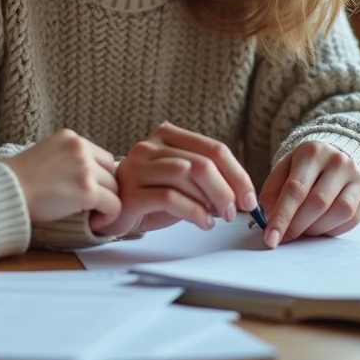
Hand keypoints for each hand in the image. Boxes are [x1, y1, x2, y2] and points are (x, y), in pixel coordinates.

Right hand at [4, 130, 120, 223]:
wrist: (5, 193)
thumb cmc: (18, 181)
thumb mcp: (45, 155)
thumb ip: (68, 159)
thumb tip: (91, 176)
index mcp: (70, 137)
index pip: (101, 157)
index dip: (98, 177)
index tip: (85, 192)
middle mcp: (80, 147)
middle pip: (111, 171)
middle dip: (104, 189)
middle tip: (89, 205)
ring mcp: (85, 168)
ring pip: (114, 189)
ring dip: (105, 204)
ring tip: (90, 215)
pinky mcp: (87, 190)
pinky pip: (114, 205)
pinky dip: (108, 217)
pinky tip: (94, 222)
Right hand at [90, 121, 255, 236]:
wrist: (110, 212)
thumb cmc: (150, 196)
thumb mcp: (181, 181)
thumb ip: (206, 179)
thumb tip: (242, 195)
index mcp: (167, 136)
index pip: (213, 148)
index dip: (237, 173)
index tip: (249, 197)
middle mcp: (150, 146)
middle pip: (202, 162)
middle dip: (227, 189)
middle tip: (236, 210)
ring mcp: (137, 167)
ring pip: (187, 175)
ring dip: (211, 200)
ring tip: (218, 217)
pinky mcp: (130, 192)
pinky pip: (170, 198)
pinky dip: (193, 212)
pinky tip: (202, 223)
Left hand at [258, 140, 359, 247]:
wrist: (336, 158)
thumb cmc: (305, 168)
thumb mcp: (284, 170)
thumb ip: (272, 191)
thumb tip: (266, 217)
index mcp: (313, 152)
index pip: (295, 189)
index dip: (282, 216)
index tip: (270, 238)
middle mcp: (339, 162)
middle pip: (318, 202)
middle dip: (297, 226)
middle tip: (284, 238)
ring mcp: (357, 178)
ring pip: (338, 212)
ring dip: (315, 229)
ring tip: (302, 230)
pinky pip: (351, 221)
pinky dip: (332, 230)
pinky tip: (319, 228)